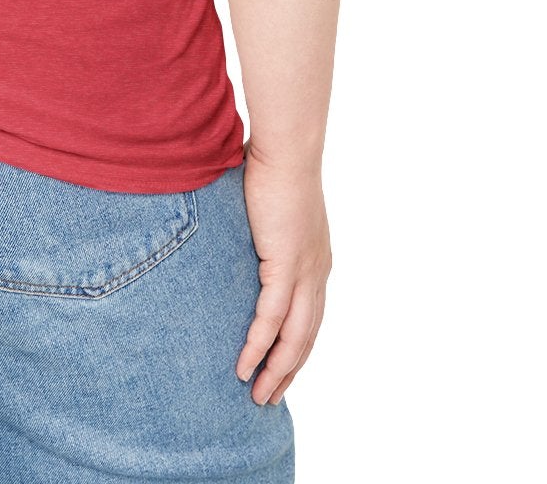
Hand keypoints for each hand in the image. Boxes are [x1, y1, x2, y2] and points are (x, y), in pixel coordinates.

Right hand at [234, 150, 331, 405]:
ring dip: (277, 370)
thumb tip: (230, 222)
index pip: (310, 315)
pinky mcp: (285, 266)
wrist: (287, 149)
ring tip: (258, 395)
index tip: (281, 368)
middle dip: (289, 370)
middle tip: (270, 397)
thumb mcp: (265, 204)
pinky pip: (272, 318)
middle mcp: (316, 271)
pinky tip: (245, 366)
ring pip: (295, 337)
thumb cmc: (272, 163)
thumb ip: (255, 223)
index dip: (296, 345)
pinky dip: (259, 346)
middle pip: (307, 336)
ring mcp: (304, 271)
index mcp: (315, 258)